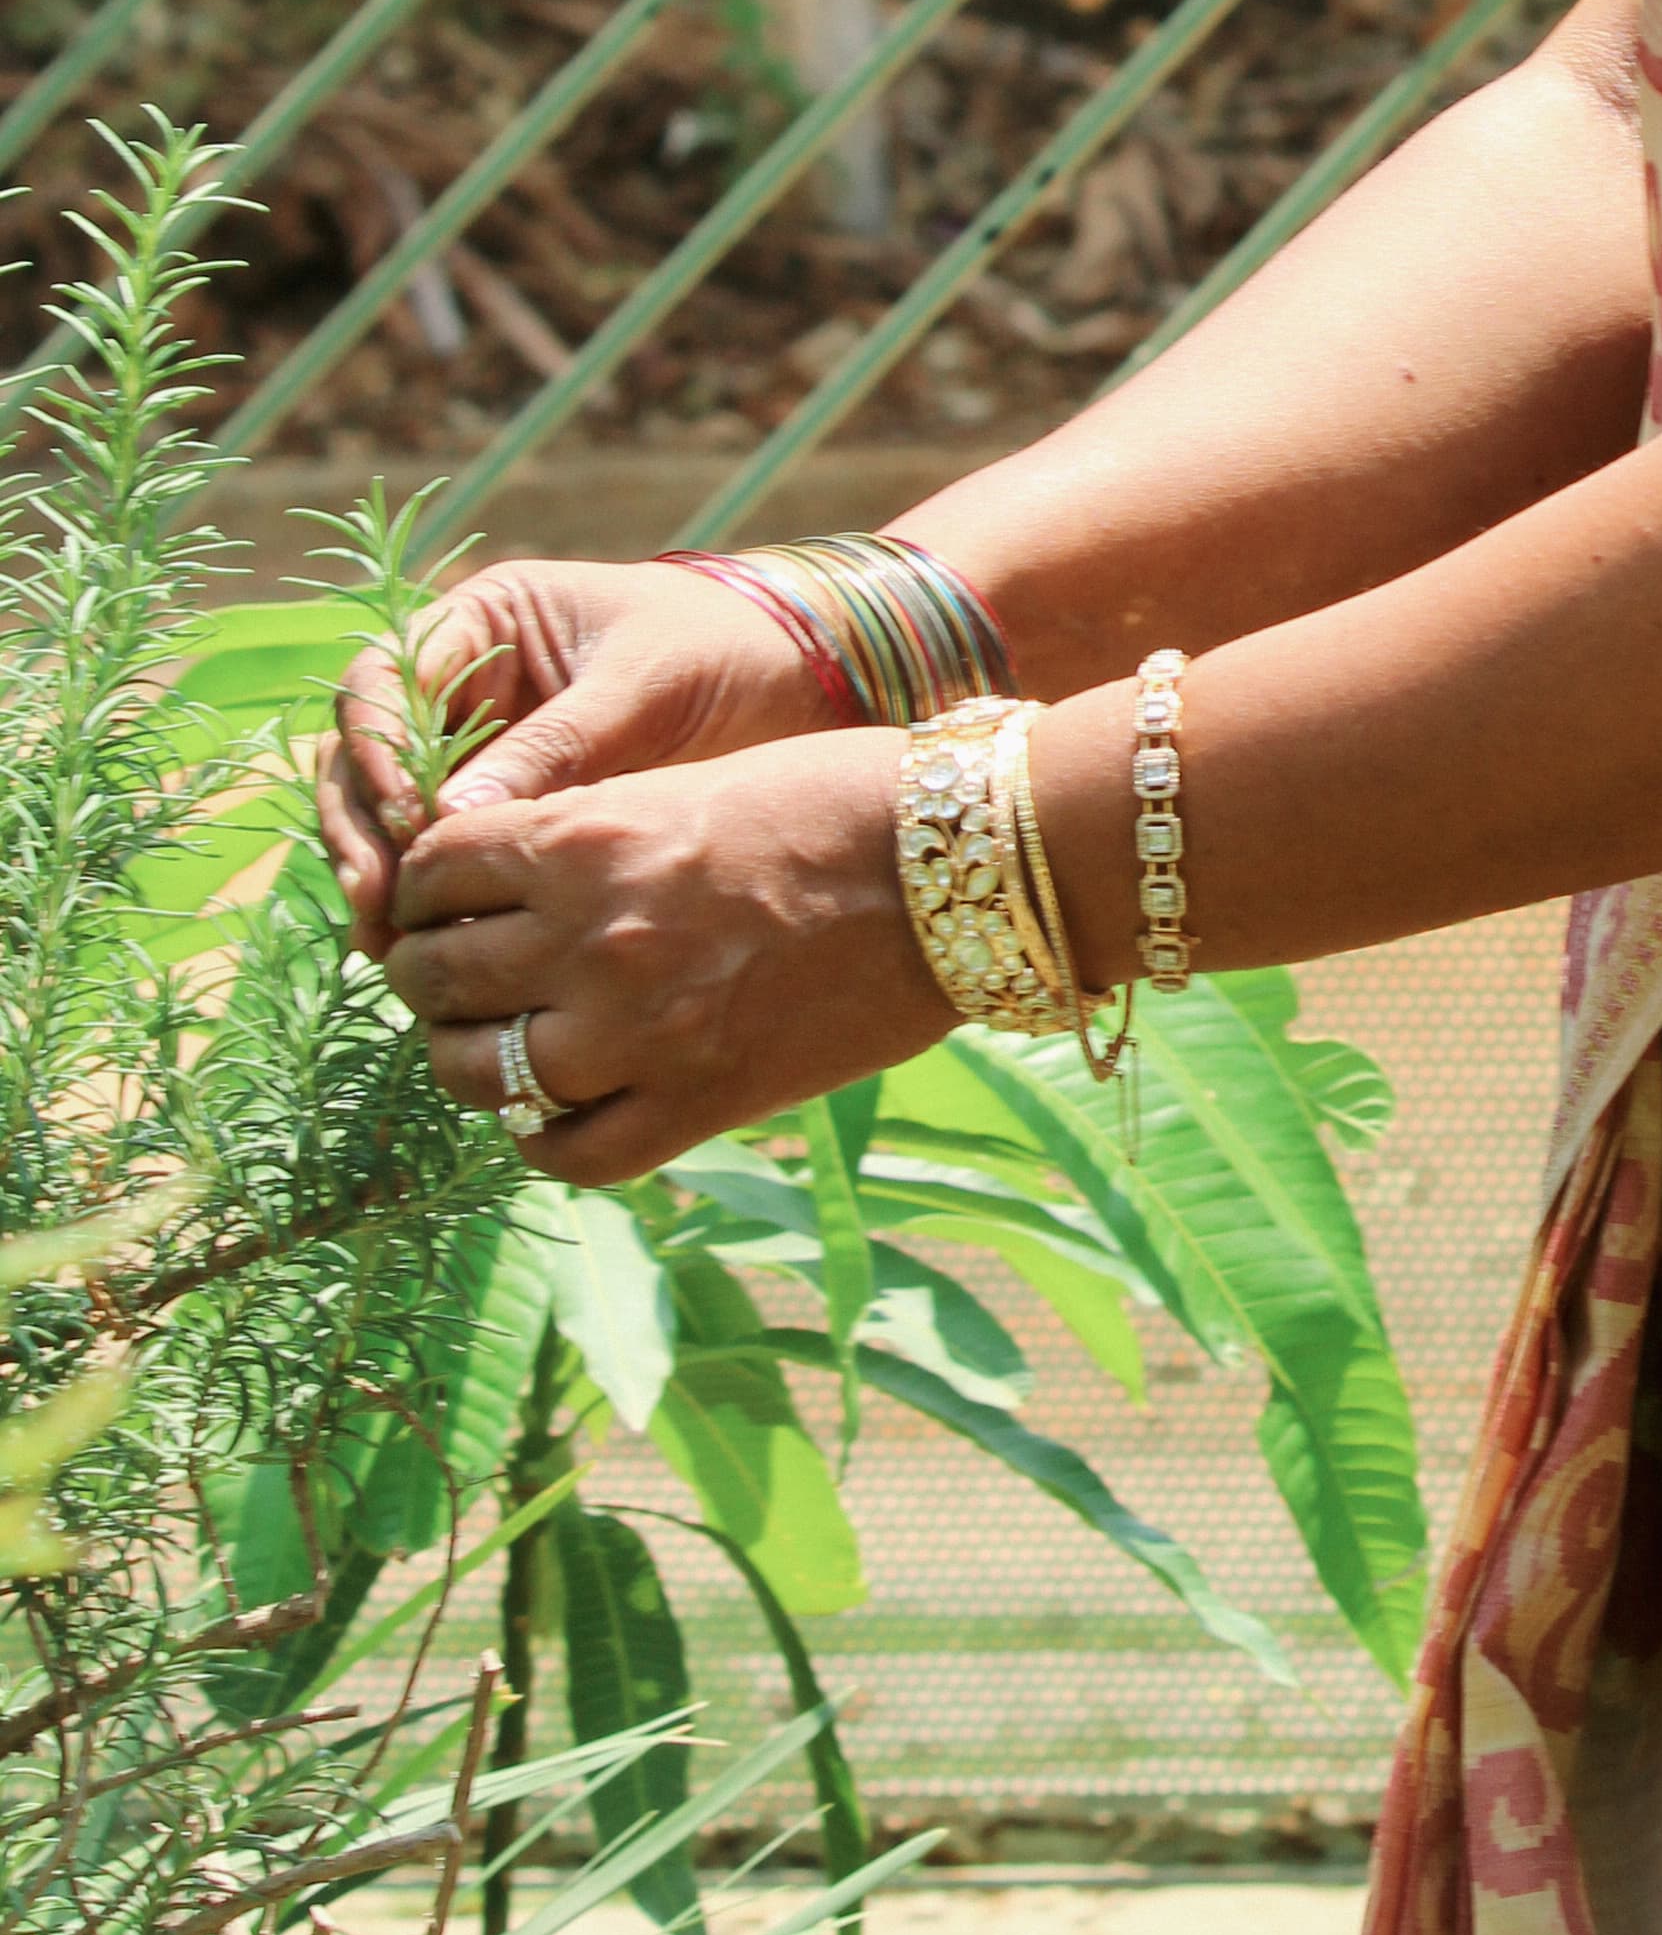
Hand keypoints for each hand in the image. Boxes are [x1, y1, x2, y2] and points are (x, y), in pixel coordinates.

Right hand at [317, 559, 832, 957]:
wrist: (812, 684)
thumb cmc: (731, 655)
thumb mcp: (644, 690)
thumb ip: (555, 746)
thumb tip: (450, 826)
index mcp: (486, 623)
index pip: (382, 682)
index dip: (378, 751)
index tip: (407, 820)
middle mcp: (463, 685)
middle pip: (364, 754)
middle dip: (360, 828)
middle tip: (379, 906)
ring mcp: (479, 751)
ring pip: (387, 812)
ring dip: (380, 872)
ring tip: (386, 942)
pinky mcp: (510, 813)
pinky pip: (445, 855)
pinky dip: (428, 898)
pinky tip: (426, 949)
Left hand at [377, 725, 950, 1182]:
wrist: (966, 869)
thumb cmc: (843, 799)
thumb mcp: (690, 782)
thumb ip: (595, 833)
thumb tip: (520, 883)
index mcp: (582, 839)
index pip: (430, 874)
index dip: (422, 891)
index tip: (442, 903)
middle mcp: (588, 939)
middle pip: (432, 977)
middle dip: (429, 978)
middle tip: (454, 981)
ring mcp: (639, 1032)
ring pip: (478, 1074)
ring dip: (471, 1062)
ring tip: (500, 1048)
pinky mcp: (699, 1103)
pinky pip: (567, 1152)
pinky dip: (544, 1138)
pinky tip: (561, 1111)